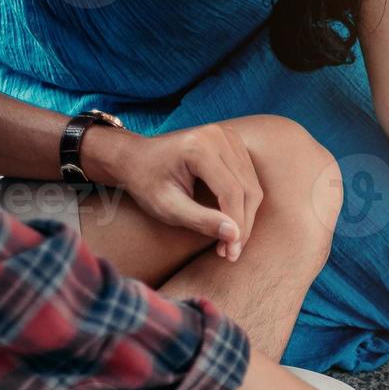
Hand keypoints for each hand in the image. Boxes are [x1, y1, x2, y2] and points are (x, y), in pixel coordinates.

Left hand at [104, 123, 261, 260]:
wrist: (137, 158)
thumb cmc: (147, 184)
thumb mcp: (167, 207)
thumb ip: (200, 221)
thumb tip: (235, 235)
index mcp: (199, 147)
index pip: (232, 192)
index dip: (236, 226)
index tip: (230, 253)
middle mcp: (218, 136)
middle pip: (247, 189)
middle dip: (243, 225)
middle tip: (230, 252)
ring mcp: (228, 136)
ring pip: (252, 186)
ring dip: (245, 217)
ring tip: (229, 241)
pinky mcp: (233, 142)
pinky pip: (249, 179)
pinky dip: (244, 203)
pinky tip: (230, 222)